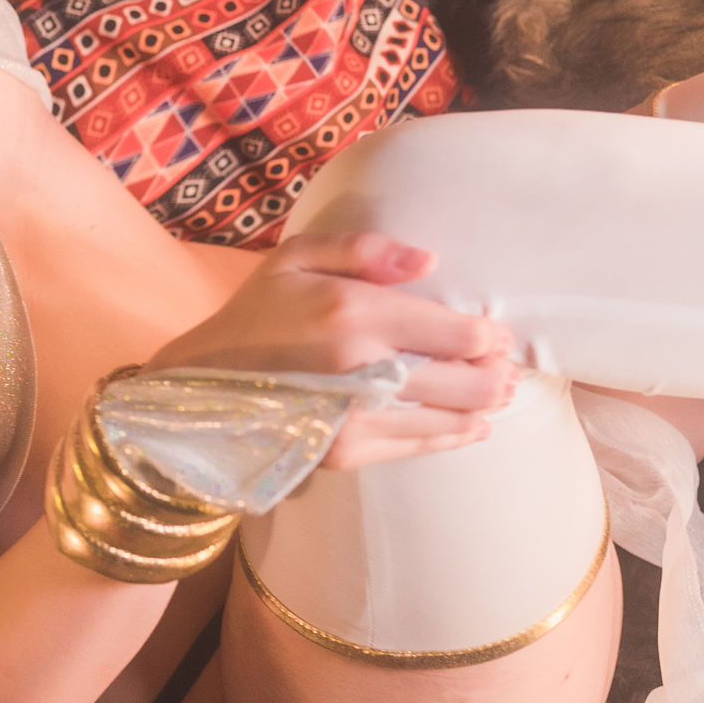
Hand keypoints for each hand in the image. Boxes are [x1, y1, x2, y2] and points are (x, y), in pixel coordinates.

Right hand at [145, 232, 517, 468]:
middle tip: (504, 368)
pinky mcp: (344, 453)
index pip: (461, 333)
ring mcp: (354, 418)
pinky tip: (468, 426)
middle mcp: (361, 369)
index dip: (491, 336)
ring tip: (492, 395)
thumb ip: (364, 249)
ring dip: (483, 407)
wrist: (200, 382)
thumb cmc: (255, 312)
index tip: (493, 333)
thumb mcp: (295, 257)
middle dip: (499, 375)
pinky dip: (453, 436)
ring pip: (453, 419)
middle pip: (471, 382)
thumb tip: (430, 261)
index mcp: (354, 313)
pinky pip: (419, 448)